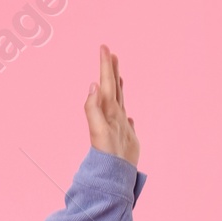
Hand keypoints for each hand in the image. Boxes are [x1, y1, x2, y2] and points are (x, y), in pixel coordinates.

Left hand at [84, 45, 138, 163]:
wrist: (112, 172)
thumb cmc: (105, 152)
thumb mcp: (97, 127)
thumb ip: (92, 107)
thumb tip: (93, 85)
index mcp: (106, 109)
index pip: (105, 82)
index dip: (105, 65)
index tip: (104, 48)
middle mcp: (112, 114)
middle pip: (112, 87)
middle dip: (110, 70)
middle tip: (110, 53)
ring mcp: (119, 124)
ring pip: (119, 100)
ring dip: (118, 86)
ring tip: (118, 74)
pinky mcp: (127, 136)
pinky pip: (128, 121)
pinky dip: (128, 114)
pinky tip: (129, 114)